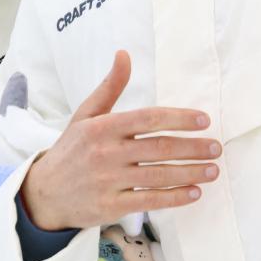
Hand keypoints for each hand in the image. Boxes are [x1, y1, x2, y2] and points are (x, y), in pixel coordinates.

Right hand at [19, 50, 220, 230]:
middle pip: (159, 148)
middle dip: (193, 148)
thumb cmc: (70, 151)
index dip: (179, 118)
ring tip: (213, 170)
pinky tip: (194, 192)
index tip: (204, 120)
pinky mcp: (111, 206)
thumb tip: (124, 54)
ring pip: (159, 175)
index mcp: (101, 127)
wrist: (44, 194)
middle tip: (216, 147)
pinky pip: (150, 200)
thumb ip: (109, 88)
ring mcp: (109, 181)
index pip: (148, 119)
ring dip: (191, 173)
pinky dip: (175, 197)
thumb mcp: (85, 116)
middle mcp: (106, 153)